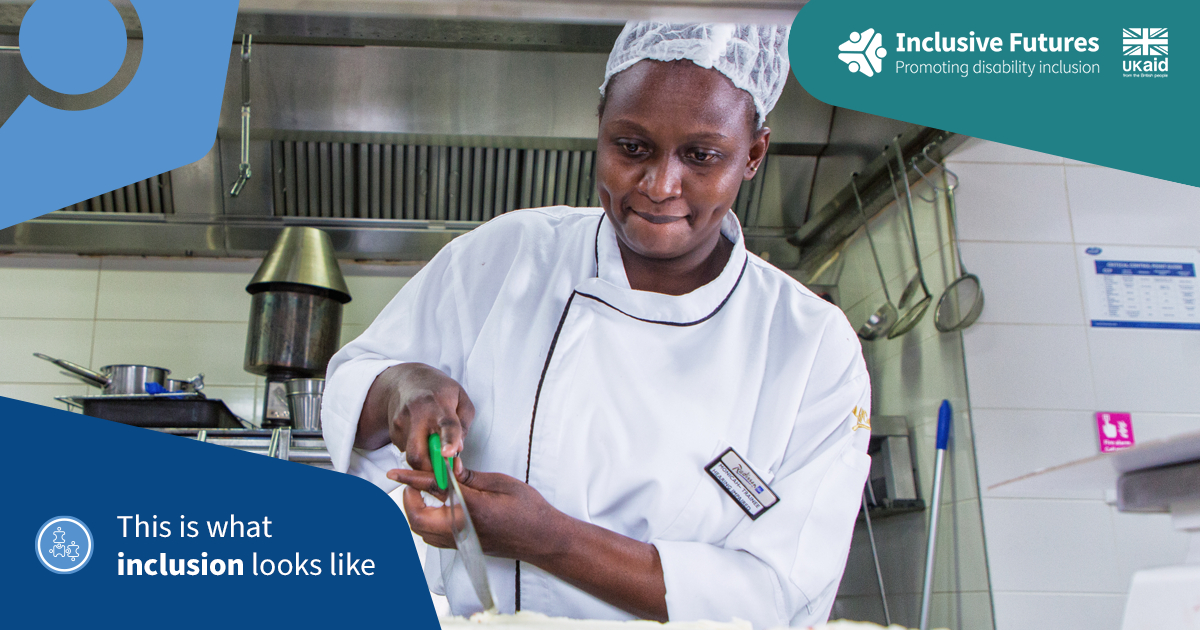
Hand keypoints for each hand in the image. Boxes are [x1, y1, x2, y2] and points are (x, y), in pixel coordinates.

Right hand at [355, 362, 474, 471]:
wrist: (406, 380)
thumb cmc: (439, 390)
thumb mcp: (461, 399)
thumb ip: (464, 424)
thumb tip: (458, 449)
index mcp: (441, 405)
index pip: (446, 425)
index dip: (448, 441)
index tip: (448, 454)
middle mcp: (418, 415)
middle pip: (418, 453)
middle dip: (431, 469)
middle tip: (443, 467)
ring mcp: (401, 423)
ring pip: (411, 457)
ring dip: (425, 460)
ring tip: (433, 445)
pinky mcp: (393, 432)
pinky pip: (406, 452)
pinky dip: (418, 451)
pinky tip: (422, 437)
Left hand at [389, 467, 566, 562]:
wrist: (543, 539)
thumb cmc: (529, 510)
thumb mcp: (500, 483)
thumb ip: (470, 476)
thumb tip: (448, 466)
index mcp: (472, 508)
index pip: (434, 490)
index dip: (412, 479)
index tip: (396, 471)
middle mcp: (463, 529)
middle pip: (417, 518)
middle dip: (409, 498)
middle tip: (412, 481)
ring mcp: (462, 541)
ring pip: (423, 530)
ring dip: (417, 510)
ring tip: (422, 491)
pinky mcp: (465, 546)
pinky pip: (434, 537)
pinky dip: (427, 521)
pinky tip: (436, 506)